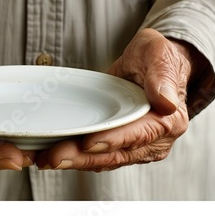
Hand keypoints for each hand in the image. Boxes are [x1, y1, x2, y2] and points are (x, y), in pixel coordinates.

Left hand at [36, 28, 205, 170]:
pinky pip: (97, 156)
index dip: (112, 141)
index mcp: (168, 121)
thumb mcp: (158, 54)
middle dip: (83, 157)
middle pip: (116, 154)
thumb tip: (166, 103)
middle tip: (54, 157)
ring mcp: (137, 147)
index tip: (88, 143)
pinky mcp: (120, 146)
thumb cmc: (157, 57)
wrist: (153, 64)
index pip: (138, 135)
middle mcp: (154, 140)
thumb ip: (162, 77)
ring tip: (46, 159)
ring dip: (74, 161)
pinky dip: (75, 157)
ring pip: (103, 160)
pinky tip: (51, 156)